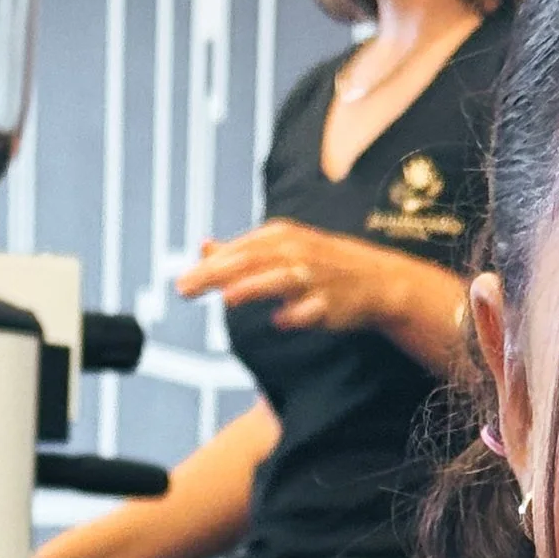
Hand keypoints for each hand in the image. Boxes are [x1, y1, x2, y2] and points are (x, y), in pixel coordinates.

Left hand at [177, 219, 438, 336]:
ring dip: (254, 287)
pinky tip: (279, 321)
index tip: (182, 284)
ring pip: (280, 280)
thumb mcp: (282, 249)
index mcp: (281, 236)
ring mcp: (315, 277)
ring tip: (228, 299)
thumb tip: (204, 247)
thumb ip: (241, 251)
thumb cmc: (320, 264)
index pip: (238, 250)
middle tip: (185, 289)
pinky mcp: (331, 302)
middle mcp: (296, 251)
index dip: (208, 266)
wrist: (377, 280)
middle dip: (217, 274)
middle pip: (250, 261)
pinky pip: (308, 310)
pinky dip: (293, 315)